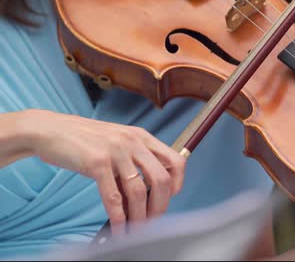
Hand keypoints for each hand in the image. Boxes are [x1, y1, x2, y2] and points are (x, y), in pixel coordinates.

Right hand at [17, 109, 185, 235]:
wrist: (50, 130)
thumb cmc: (84, 140)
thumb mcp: (118, 143)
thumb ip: (135, 161)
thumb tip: (148, 194)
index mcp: (142, 137)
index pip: (176, 160)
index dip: (178, 183)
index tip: (170, 198)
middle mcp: (133, 142)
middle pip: (161, 180)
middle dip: (160, 206)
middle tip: (154, 221)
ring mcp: (116, 151)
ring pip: (139, 191)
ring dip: (139, 216)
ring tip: (136, 230)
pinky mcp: (97, 162)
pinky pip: (113, 196)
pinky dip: (118, 216)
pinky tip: (119, 226)